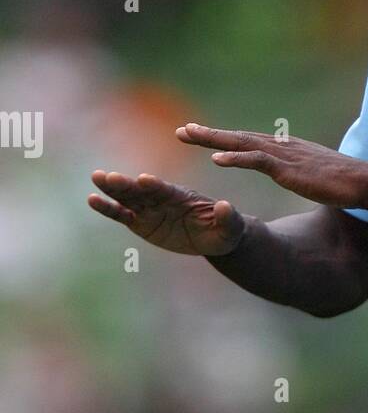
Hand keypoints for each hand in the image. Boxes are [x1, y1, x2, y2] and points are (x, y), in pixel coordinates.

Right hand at [87, 171, 245, 255]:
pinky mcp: (140, 222)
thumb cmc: (224, 230)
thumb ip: (227, 217)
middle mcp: (162, 199)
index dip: (155, 185)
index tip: (143, 179)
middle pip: (141, 191)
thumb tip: (224, 206)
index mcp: (182, 197)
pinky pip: (122, 215)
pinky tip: (92, 199)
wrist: (213, 237)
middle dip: (126, 185)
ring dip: (112, 190)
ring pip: (127, 198)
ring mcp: (149, 210)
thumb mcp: (230, 226)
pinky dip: (108, 208)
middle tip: (108, 176)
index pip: (166, 190)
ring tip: (96, 177)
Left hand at [175, 123, 367, 207]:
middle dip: (209, 134)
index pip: (250, 141)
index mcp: (287, 150)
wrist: (364, 181)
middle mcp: (282, 147)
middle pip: (239, 137)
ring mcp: (284, 156)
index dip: (224, 139)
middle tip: (182, 130)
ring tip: (188, 135)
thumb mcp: (316, 175)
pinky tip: (216, 158)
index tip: (202, 136)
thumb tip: (302, 175)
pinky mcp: (288, 169)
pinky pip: (257, 160)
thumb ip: (303, 171)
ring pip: (241, 143)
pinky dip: (235, 157)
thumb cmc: (345, 183)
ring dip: (213, 139)